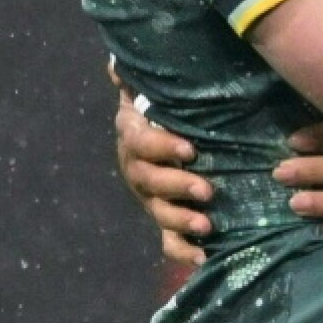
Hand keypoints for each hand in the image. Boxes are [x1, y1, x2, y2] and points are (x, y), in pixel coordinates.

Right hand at [114, 82, 212, 265]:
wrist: (169, 136)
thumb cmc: (165, 106)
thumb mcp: (151, 88)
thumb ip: (138, 77)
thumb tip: (115, 64)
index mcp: (134, 136)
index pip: (141, 142)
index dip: (163, 147)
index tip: (191, 150)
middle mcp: (137, 169)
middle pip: (150, 181)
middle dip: (177, 187)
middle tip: (207, 190)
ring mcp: (149, 197)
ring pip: (158, 211)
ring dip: (180, 220)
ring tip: (206, 225)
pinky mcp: (163, 217)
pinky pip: (167, 240)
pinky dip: (182, 251)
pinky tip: (204, 257)